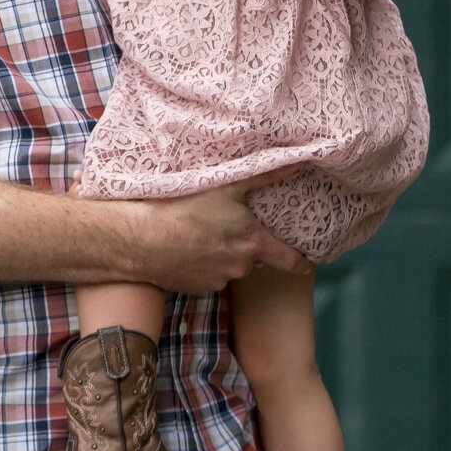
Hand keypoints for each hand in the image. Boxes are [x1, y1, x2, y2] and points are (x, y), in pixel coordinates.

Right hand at [124, 179, 302, 292]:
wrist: (143, 239)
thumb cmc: (185, 208)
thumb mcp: (227, 187)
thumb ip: (265, 176)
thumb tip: (297, 162)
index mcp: (253, 242)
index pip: (289, 260)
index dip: (300, 263)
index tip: (307, 265)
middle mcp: (241, 266)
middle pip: (253, 258)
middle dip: (246, 247)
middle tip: (228, 230)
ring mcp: (219, 279)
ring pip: (229, 266)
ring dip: (222, 255)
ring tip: (201, 235)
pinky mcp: (198, 288)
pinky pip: (209, 276)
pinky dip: (203, 265)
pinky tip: (188, 249)